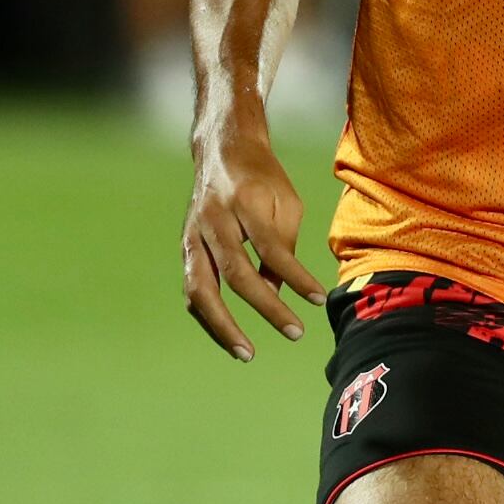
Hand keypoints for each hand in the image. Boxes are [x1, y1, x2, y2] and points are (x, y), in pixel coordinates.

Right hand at [181, 117, 321, 359]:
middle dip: (265, 307)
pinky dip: (209, 316)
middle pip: (234, 273)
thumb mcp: (285, 202)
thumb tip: (277, 292)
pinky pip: (194, 289)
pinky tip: (229, 336)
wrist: (222, 150)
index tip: (317, 299)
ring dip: (222, 326)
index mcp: (244, 200)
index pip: (270, 247)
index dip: (295, 277)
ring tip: (246, 353)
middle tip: (294, 333)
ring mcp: (193, 234)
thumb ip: (282, 246)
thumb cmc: (262, 178)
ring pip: (201, 289)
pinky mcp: (186, 247)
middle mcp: (213, 219)